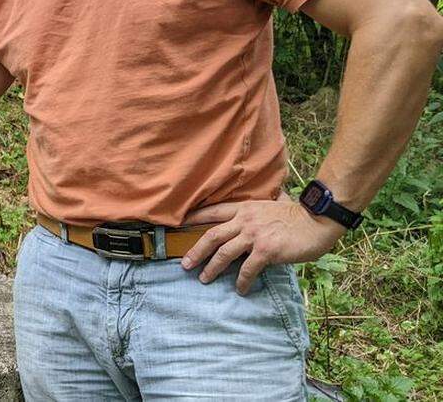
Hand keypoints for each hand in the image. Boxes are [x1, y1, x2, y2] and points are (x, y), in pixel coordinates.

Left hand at [179, 198, 344, 294]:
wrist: (318, 219)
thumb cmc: (298, 214)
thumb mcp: (270, 206)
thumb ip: (257, 211)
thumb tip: (253, 214)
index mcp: (244, 209)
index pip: (213, 212)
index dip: (195, 218)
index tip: (179, 225)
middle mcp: (245, 220)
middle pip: (211, 235)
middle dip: (195, 251)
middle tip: (185, 264)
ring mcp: (254, 235)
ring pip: (224, 253)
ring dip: (212, 268)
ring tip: (204, 279)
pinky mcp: (266, 250)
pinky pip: (247, 269)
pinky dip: (241, 281)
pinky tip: (240, 289)